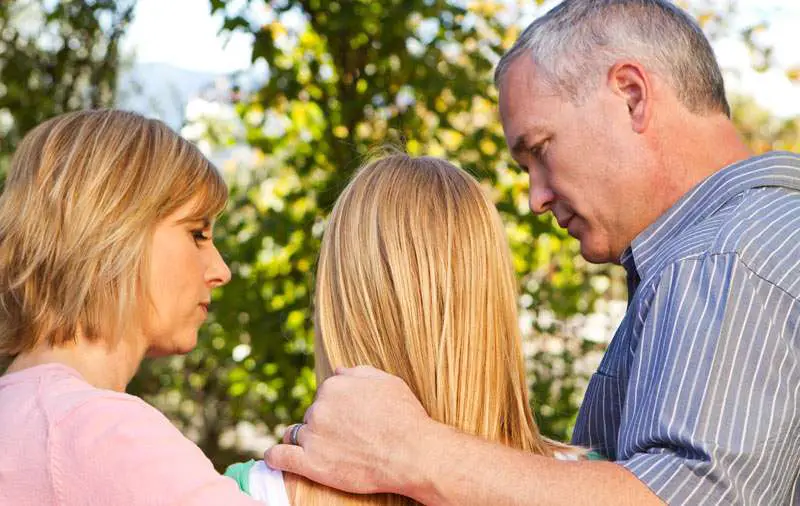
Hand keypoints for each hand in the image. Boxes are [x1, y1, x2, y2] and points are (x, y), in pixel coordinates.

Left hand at [265, 366, 435, 495]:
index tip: (351, 420)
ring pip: (297, 433)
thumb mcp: (387, 382)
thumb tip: (339, 370)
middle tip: (349, 439)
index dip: (339, 408)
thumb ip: (358, 373)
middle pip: (313, 414)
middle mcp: (320, 407)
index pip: (326, 395)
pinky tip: (273, 457)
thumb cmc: (404, 417)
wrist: (412, 453)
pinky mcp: (311, 463)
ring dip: (306, 440)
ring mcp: (313, 435)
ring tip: (323, 450)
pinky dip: (275, 456)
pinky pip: (280, 456)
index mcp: (335, 385)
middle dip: (326, 424)